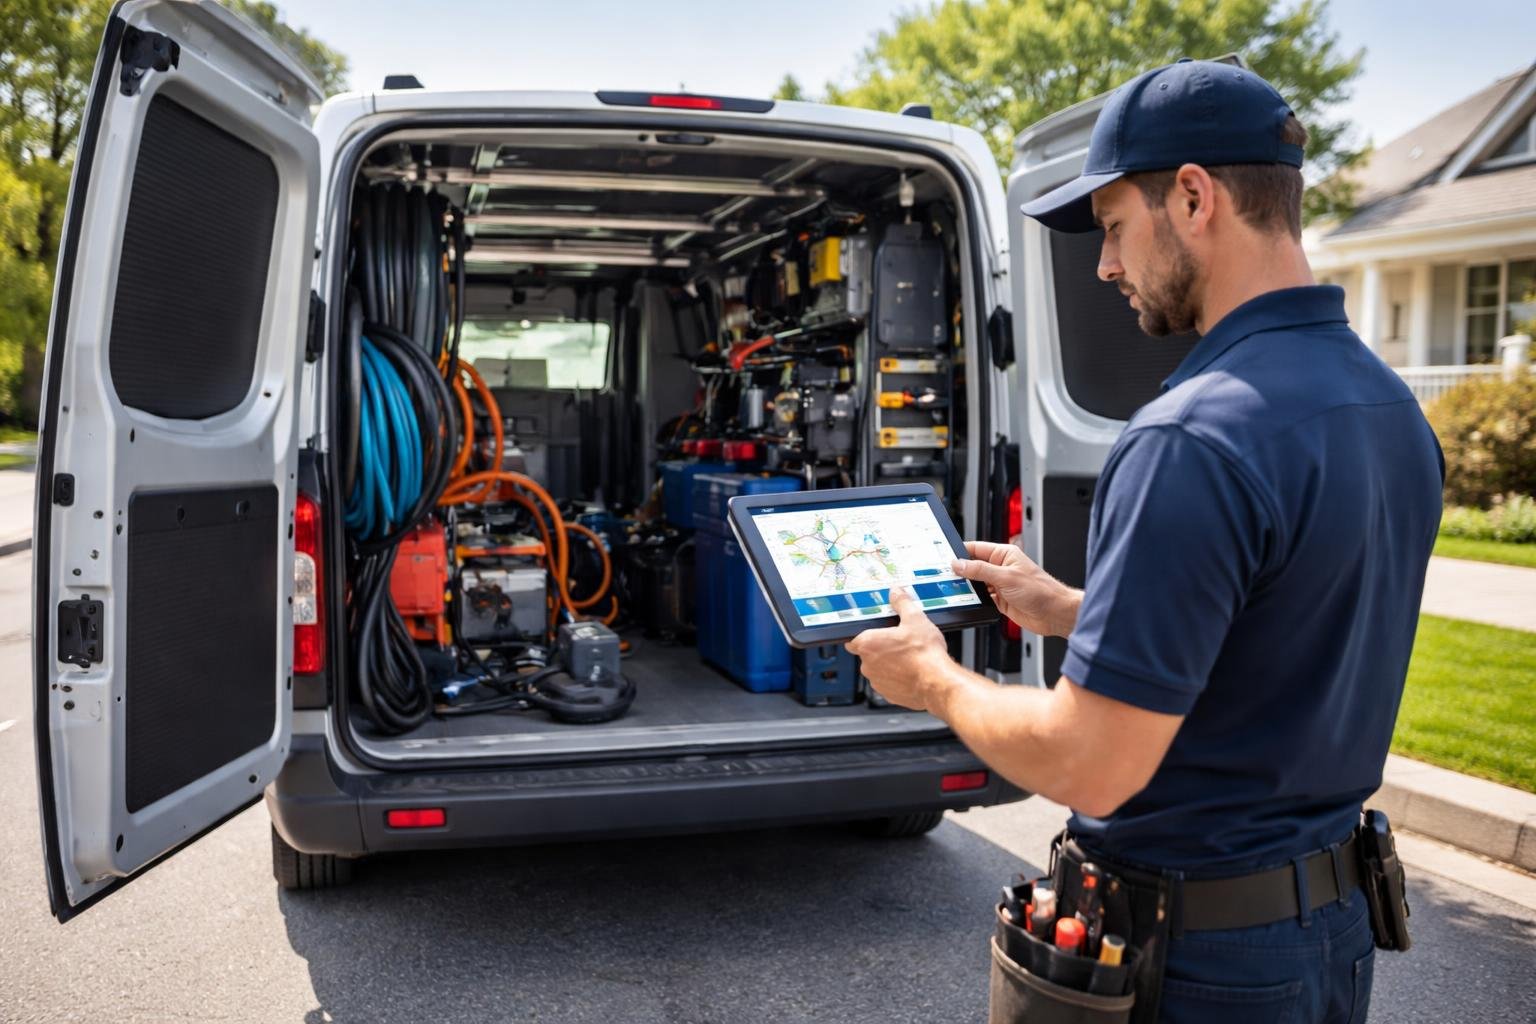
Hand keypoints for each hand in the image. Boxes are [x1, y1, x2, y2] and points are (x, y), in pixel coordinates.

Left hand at [845, 588, 952, 711]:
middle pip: (868, 653)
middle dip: (881, 649)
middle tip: (900, 642)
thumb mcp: (915, 619)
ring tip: (909, 657)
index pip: (852, 638)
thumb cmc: (924, 654)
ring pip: (879, 669)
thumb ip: (902, 603)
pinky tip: (912, 671)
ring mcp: (877, 682)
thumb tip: (896, 592)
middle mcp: (867, 665)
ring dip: (889, 664)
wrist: (937, 682)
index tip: (875, 633)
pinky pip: (889, 683)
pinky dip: (897, 679)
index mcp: (868, 644)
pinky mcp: (888, 695)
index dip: (863, 635)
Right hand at [951, 540, 1080, 637]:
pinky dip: (973, 599)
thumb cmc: (1040, 590)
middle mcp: (1001, 568)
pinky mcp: (1000, 600)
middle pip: (973, 566)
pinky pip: (981, 598)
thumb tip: (959, 563)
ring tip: (953, 589)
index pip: (976, 549)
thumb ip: (980, 570)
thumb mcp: (1006, 577)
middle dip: (960, 571)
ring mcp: (1000, 584)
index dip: (960, 552)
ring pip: (975, 583)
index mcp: (1004, 554)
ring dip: (966, 587)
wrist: (1054, 613)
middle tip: (945, 576)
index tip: (945, 557)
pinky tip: (966, 600)